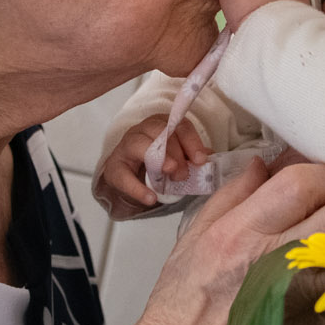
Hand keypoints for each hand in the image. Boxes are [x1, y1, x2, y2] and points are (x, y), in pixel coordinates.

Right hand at [93, 115, 210, 218]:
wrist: (127, 180)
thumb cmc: (155, 165)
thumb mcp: (177, 159)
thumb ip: (191, 157)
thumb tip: (209, 159)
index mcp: (161, 125)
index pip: (178, 125)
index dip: (191, 141)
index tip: (200, 160)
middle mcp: (142, 130)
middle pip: (159, 132)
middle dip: (176, 152)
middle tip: (184, 174)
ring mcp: (126, 147)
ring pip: (139, 144)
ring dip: (157, 160)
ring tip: (172, 175)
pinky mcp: (114, 168)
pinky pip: (124, 176)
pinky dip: (138, 188)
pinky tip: (151, 198)